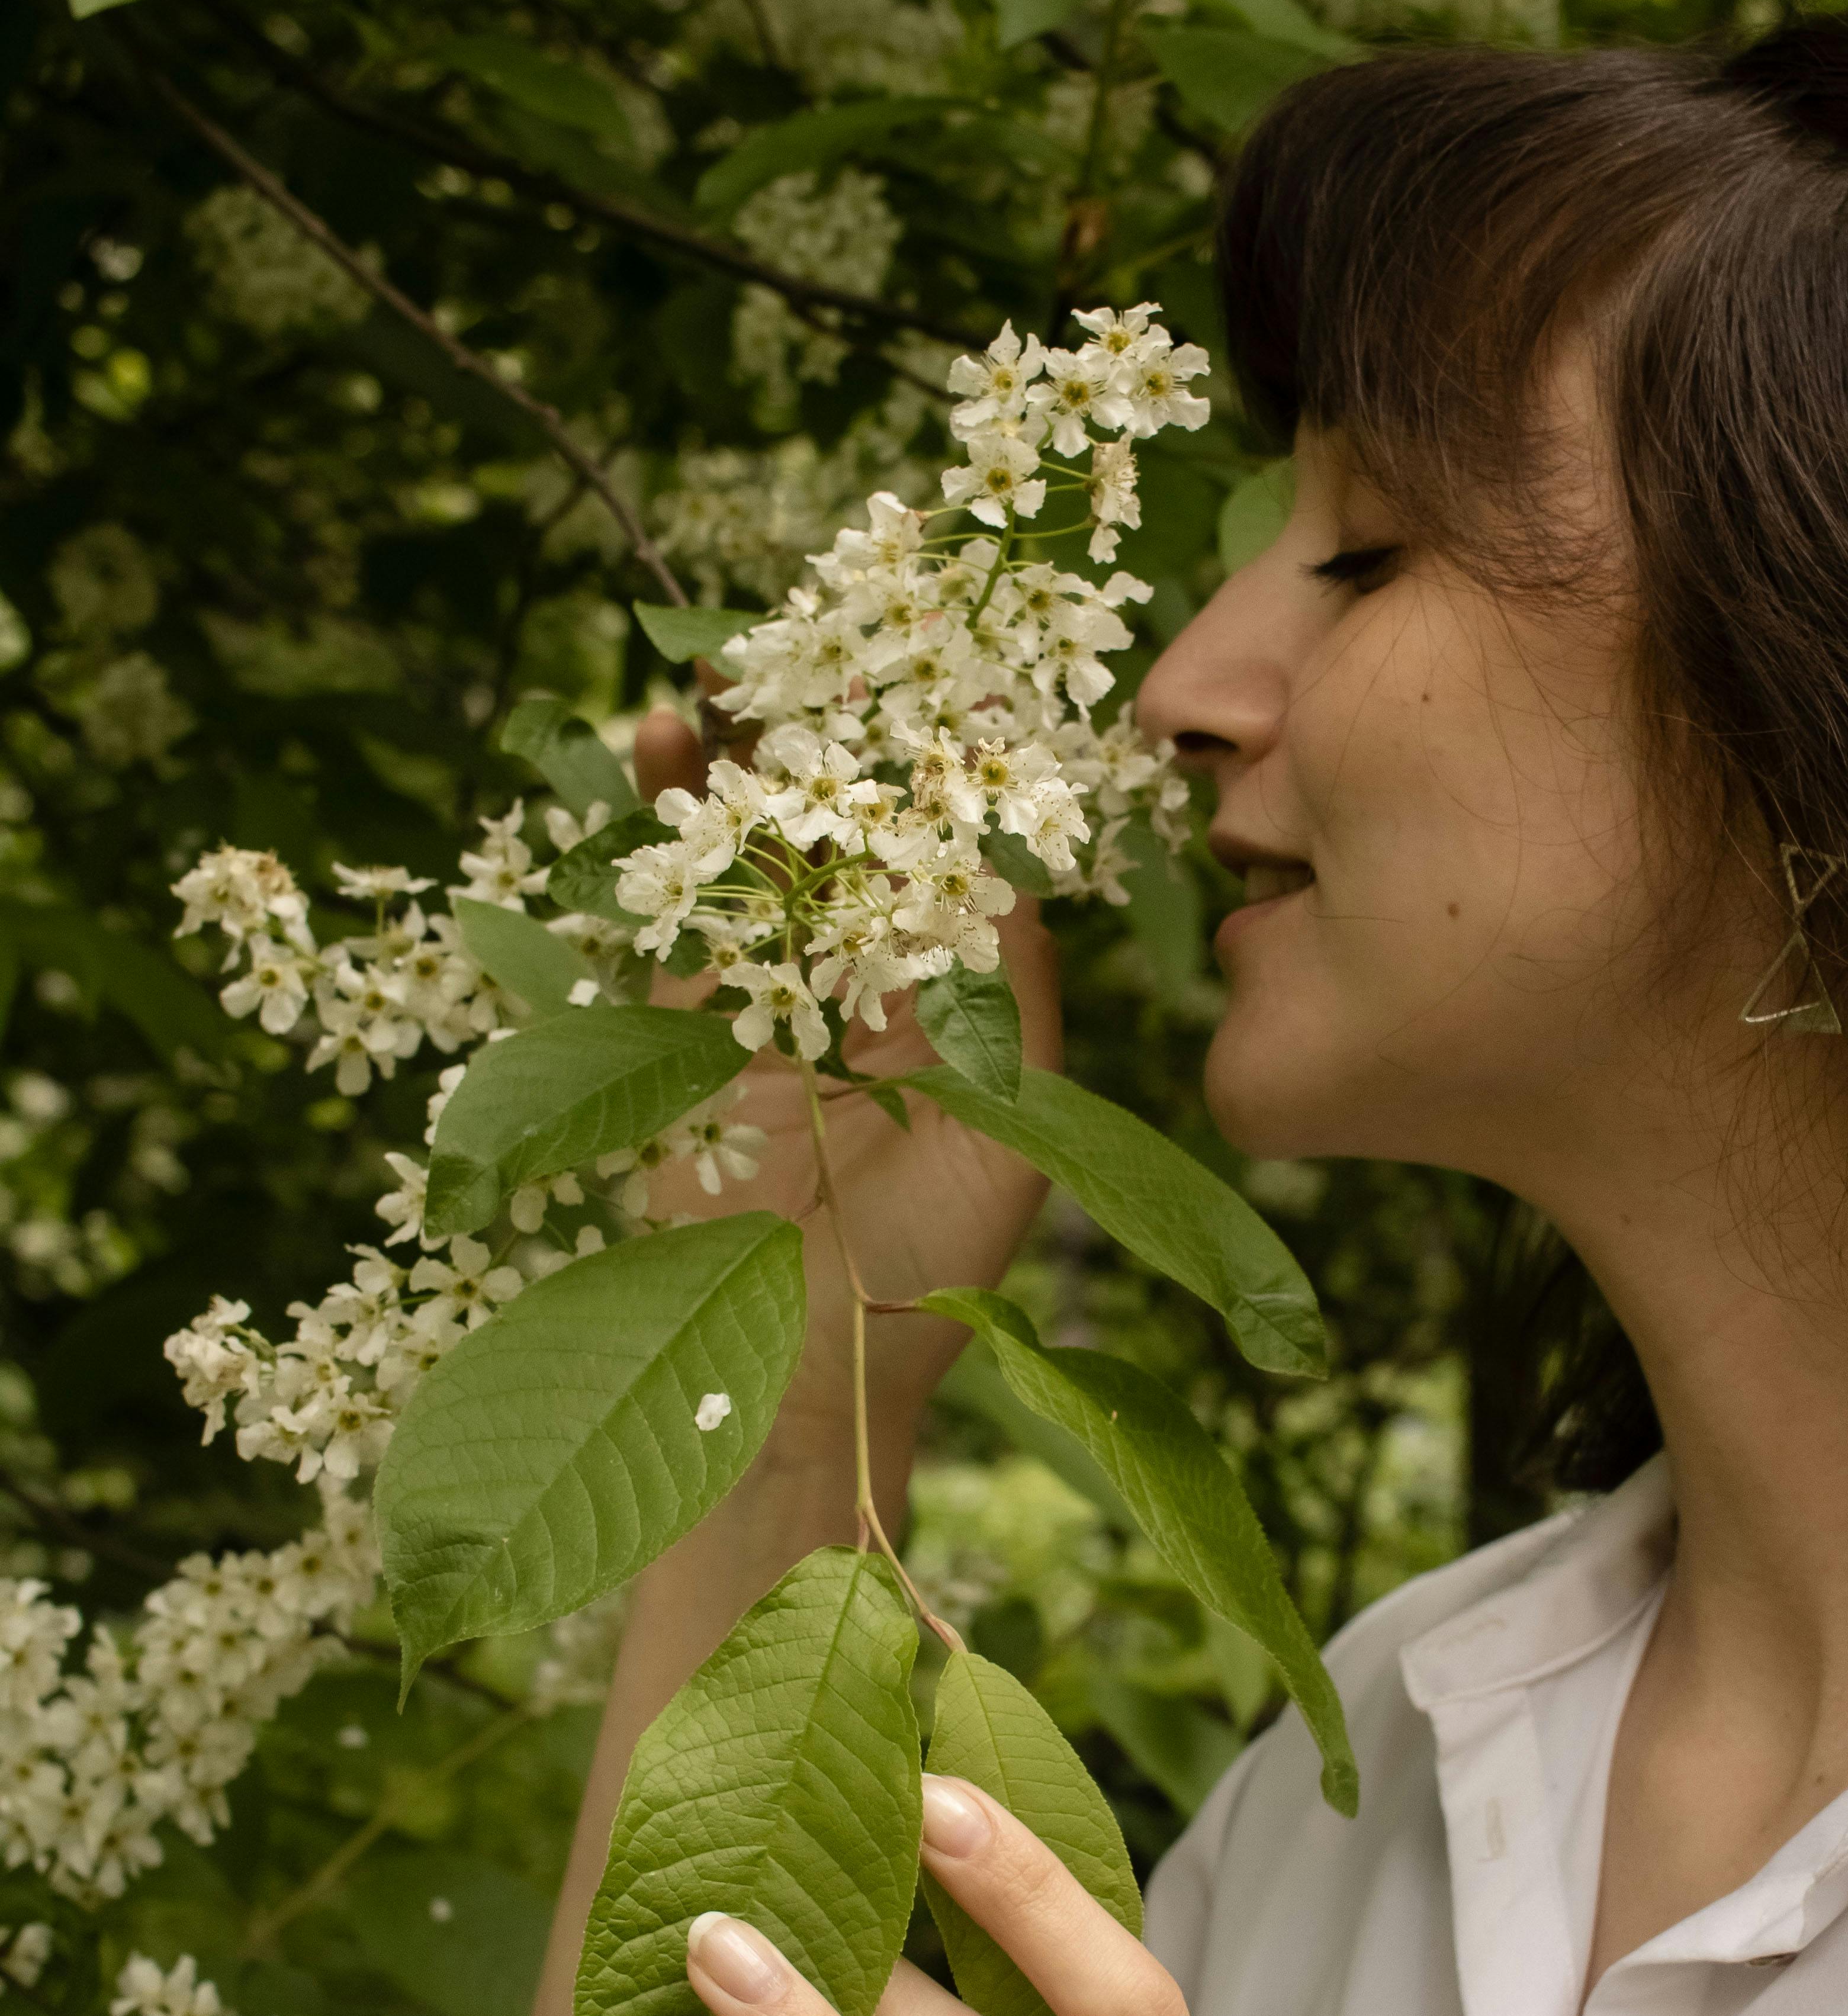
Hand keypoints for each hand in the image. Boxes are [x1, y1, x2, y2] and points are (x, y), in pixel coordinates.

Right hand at [629, 706, 1057, 1466]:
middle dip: (837, 738)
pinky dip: (673, 821)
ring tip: (732, 662)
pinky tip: (663, 733)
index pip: (965, 851)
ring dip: (749, 757)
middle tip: (822, 636)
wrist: (795, 1379)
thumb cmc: (928, 1271)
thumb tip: (1017, 863)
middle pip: (858, 830)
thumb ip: (1007, 998)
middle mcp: (877, 983)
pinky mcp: (685, 1021)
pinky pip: (682, 900)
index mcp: (969, 999)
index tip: (943, 672)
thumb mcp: (1011, 1132)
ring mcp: (777, 996)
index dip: (952, 763)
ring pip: (767, 848)